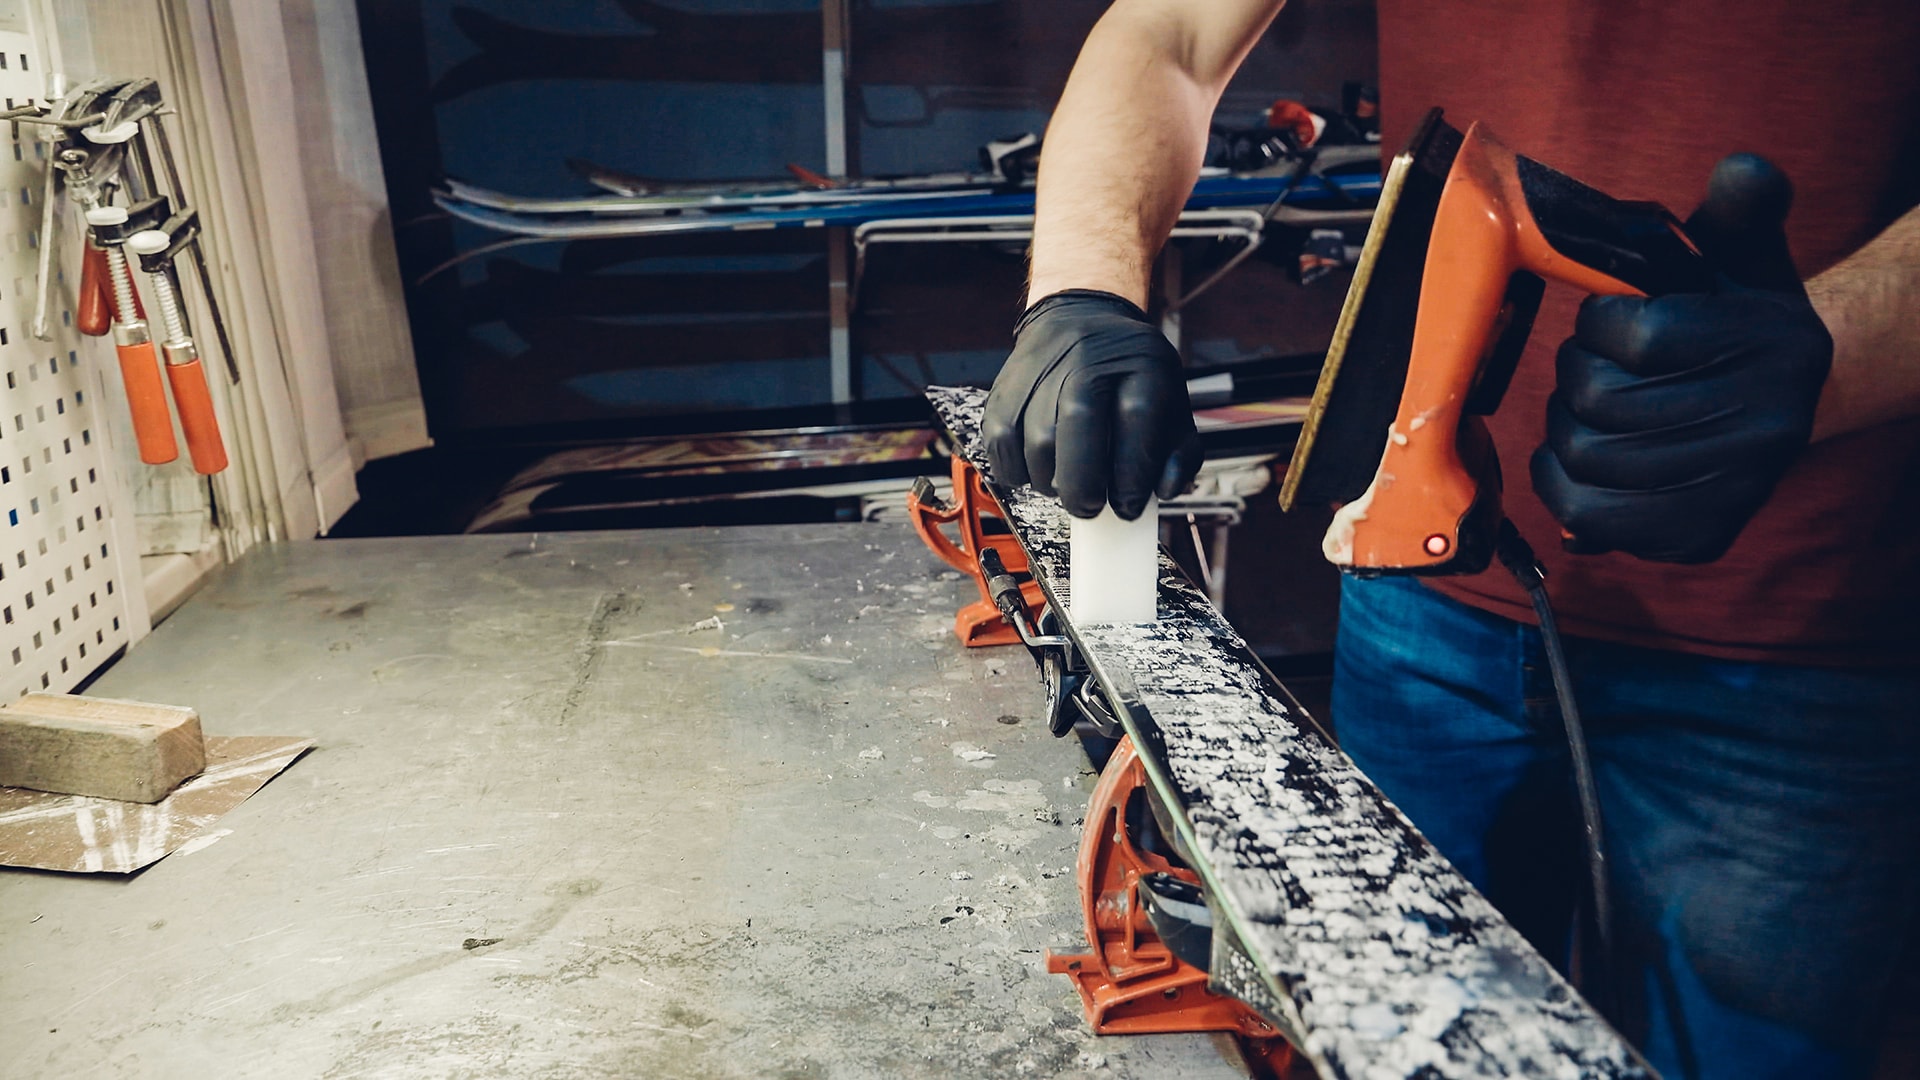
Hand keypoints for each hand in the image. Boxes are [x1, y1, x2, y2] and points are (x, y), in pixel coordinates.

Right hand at [984, 289, 1203, 519]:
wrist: (1078, 320)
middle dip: (1084, 482)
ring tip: (1066, 481)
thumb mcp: (1171, 404)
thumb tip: (1164, 490)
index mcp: (1140, 362)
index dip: (1132, 472)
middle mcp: (1087, 358)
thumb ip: (1180, 455)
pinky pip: (1001, 445)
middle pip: (1079, 420)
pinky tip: (1038, 469)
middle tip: (1090, 508)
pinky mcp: (1003, 391)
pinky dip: (1018, 471)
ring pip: (1037, 442)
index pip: (1137, 417)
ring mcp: (1040, 371)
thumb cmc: (1128, 376)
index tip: (1129, 507)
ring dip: (1051, 480)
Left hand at [1530, 155, 1833, 563]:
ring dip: (1559, 427)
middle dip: (1573, 375)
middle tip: (1583, 365)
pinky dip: (1559, 486)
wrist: (1777, 397)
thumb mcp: (1744, 248)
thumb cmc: (1734, 310)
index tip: (1607, 317)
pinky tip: (1570, 458)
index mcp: (1777, 347)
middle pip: (1603, 405)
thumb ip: (1744, 200)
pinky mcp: (1700, 537)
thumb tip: (1745, 170)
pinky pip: (1592, 519)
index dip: (1601, 321)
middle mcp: (1767, 426)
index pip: (1640, 335)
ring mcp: (1735, 489)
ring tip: (1576, 408)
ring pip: (1588, 462)